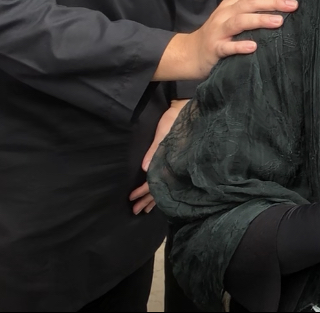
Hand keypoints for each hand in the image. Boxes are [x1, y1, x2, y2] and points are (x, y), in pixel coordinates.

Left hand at [129, 99, 188, 214]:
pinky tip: (160, 197)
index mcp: (170, 160)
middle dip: (147, 201)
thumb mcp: (163, 132)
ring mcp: (178, 166)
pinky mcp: (178, 162)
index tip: (131, 198)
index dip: (143, 191)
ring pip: (166, 188)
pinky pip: (170, 182)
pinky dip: (163, 191)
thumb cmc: (175, 118)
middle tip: (135, 211)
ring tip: (144, 210)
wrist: (188, 109)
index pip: (155, 181)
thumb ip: (155, 149)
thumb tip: (144, 168)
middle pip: (160, 189)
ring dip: (154, 200)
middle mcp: (175, 166)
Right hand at [159, 0, 297, 81]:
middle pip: (249, 4)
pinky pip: (227, 47)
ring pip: (239, 22)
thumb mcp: (234, 19)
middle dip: (272, 3)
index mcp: (232, 5)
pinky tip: (253, 46)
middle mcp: (225, 14)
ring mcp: (218, 31)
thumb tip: (282, 7)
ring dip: (259, 20)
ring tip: (278, 21)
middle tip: (293, 4)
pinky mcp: (214, 48)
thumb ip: (252, 12)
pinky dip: (240, 46)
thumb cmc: (218, 36)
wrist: (189, 54)